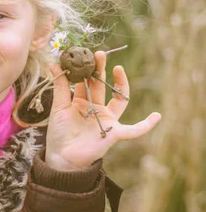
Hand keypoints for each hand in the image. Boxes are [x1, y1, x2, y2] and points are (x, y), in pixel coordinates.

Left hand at [45, 51, 160, 170]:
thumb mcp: (58, 107)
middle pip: (102, 85)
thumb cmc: (59, 133)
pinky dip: (146, 125)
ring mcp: (107, 119)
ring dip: (120, 84)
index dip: (86, 69)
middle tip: (99, 54)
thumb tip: (54, 63)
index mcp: (82, 102)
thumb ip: (60, 86)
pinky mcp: (114, 133)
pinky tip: (157, 116)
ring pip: (119, 100)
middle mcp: (97, 108)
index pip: (86, 82)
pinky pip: (134, 130)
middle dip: (101, 70)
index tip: (83, 55)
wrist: (61, 157)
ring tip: (118, 68)